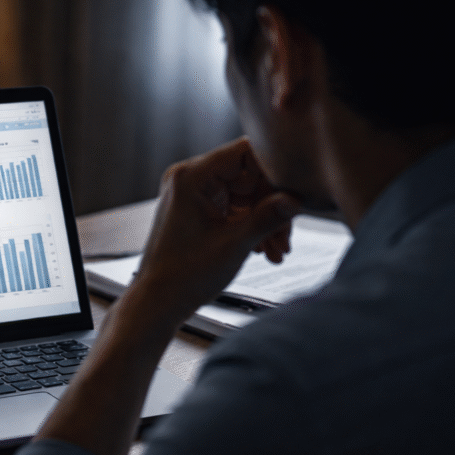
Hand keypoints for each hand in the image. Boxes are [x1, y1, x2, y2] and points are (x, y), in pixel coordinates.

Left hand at [132, 137, 300, 323]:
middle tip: (285, 234)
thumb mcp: (234, 246)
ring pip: (245, 195)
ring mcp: (193, 195)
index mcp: (191, 177)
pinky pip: (234, 208)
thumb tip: (296, 200)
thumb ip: (268, 218)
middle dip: (272, 206)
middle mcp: (189, 179)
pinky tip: (264, 249)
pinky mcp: (197, 210)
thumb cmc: (182, 277)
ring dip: (264, 220)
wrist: (158, 303)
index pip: (245, 151)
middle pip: (248, 176)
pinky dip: (250, 226)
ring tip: (277, 249)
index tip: (294, 192)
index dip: (274, 171)